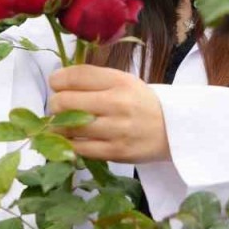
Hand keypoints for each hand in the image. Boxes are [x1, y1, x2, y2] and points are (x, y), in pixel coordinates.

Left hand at [47, 64, 169, 162]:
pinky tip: (72, 138)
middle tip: (59, 106)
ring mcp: (116, 130)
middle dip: (55, 103)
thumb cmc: (141, 103)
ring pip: (68, 127)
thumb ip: (93, 79)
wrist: (173, 130)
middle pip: (65, 101)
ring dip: (58, 125)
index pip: (76, 75)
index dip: (57, 79)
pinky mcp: (115, 152)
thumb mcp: (124, 81)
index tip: (56, 83)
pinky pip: (79, 148)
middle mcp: (118, 103)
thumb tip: (57, 82)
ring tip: (63, 123)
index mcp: (119, 81)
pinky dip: (70, 143)